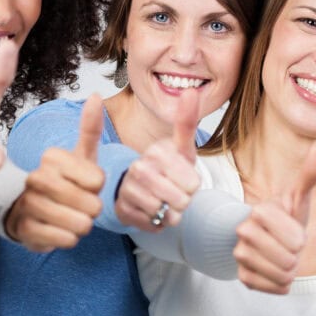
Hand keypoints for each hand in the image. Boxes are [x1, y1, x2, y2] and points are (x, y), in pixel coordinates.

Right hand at [4, 96, 105, 251]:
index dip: (98, 187)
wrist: (34, 209)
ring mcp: (27, 203)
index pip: (97, 180)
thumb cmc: (66, 180)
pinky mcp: (23, 228)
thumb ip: (90, 128)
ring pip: (78, 224)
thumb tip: (95, 96)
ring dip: (82, 225)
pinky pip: (63, 240)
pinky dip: (68, 239)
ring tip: (73, 218)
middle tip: (84, 206)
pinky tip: (60, 230)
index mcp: (52, 157)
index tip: (87, 183)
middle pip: (89, 204)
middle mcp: (36, 177)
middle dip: (93, 209)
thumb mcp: (81, 155)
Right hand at [114, 88, 200, 230]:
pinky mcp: (123, 209)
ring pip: (167, 213)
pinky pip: (154, 224)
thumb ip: (187, 122)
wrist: (142, 188)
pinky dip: (158, 222)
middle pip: (181, 199)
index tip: (183, 177)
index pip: (192, 182)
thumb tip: (190, 91)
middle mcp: (139, 168)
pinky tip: (152, 211)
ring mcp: (129, 189)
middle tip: (175, 192)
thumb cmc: (168, 168)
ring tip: (164, 201)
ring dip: (171, 213)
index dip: (193, 185)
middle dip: (183, 201)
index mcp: (157, 151)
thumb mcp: (182, 148)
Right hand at [233, 140, 315, 293]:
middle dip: (295, 255)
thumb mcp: (298, 197)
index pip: (295, 239)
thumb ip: (310, 173)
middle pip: (288, 260)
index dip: (300, 238)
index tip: (291, 229)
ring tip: (281, 256)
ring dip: (289, 270)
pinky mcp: (241, 276)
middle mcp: (243, 231)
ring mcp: (239, 255)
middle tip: (287, 245)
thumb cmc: (286, 217)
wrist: (266, 239)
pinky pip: (274, 288)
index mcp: (260, 211)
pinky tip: (274, 270)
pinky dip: (281, 284)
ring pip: (282, 275)